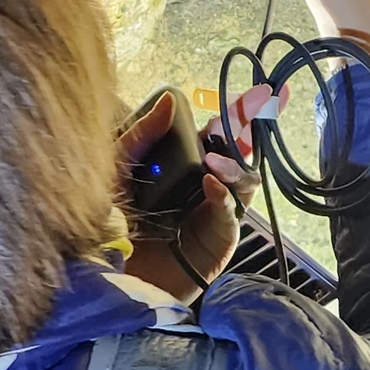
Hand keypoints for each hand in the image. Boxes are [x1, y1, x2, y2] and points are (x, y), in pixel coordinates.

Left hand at [113, 90, 237, 299]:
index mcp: (182, 166)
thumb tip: (169, 100)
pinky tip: (210, 182)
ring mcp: (214, 211)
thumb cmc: (109, 225)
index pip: (215, 135)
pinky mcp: (219, 238)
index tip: (256, 93)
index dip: (236, 113)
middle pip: (237, 151)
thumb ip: (139, 136)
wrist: (109, 276)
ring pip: (243, 178)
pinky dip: (224, 193)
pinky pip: (231, 211)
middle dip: (248, 126)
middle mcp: (203, 185)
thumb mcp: (116, 172)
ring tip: (212, 157)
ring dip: (234, 160)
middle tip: (261, 103)